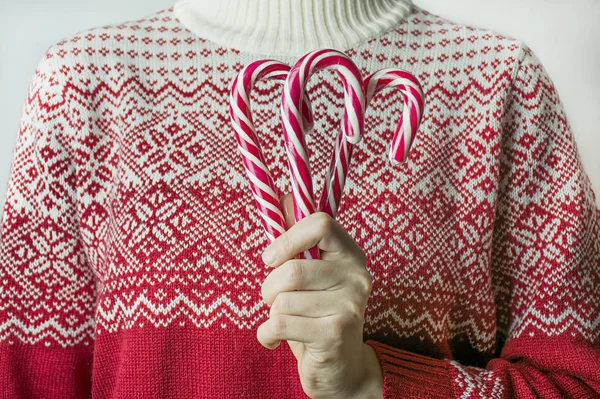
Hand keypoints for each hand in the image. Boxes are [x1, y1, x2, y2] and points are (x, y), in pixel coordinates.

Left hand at [257, 194, 383, 398]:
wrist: (341, 368)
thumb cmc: (317, 313)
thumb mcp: (310, 274)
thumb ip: (297, 238)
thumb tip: (282, 197)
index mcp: (350, 254)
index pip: (321, 223)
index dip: (288, 237)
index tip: (271, 257)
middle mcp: (357, 277)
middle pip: (292, 269)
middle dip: (269, 288)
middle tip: (274, 300)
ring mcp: (349, 306)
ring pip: (283, 301)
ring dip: (271, 314)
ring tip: (285, 321)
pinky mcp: (335, 335)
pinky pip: (279, 325)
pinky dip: (266, 335)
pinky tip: (276, 340)